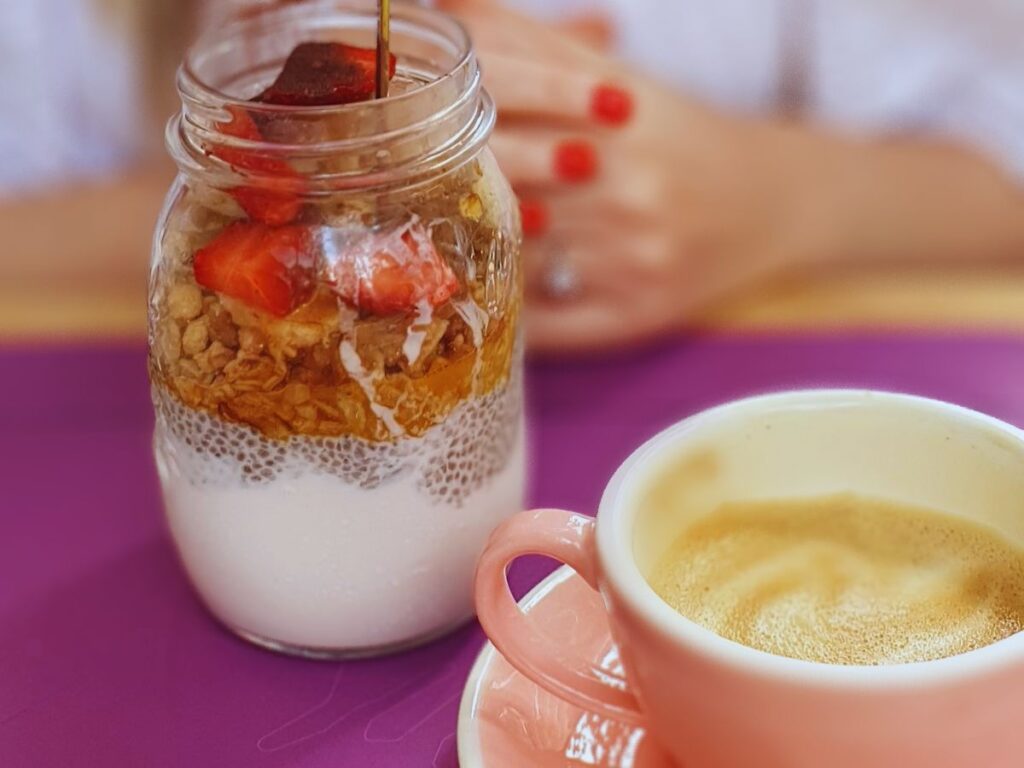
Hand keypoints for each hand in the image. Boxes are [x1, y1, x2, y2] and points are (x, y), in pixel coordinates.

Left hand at [438, 0, 819, 352]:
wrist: (773, 201)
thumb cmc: (677, 137)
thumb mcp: (612, 74)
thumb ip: (530, 42)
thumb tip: (442, 10)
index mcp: (616, 117)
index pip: (499, 117)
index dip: (441, 130)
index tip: (401, 139)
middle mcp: (627, 188)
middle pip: (500, 190)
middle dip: (446, 192)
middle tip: (398, 200)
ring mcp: (632, 259)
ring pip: (513, 261)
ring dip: (463, 256)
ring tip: (422, 252)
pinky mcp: (636, 316)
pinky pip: (547, 328)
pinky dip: (505, 315)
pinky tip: (481, 300)